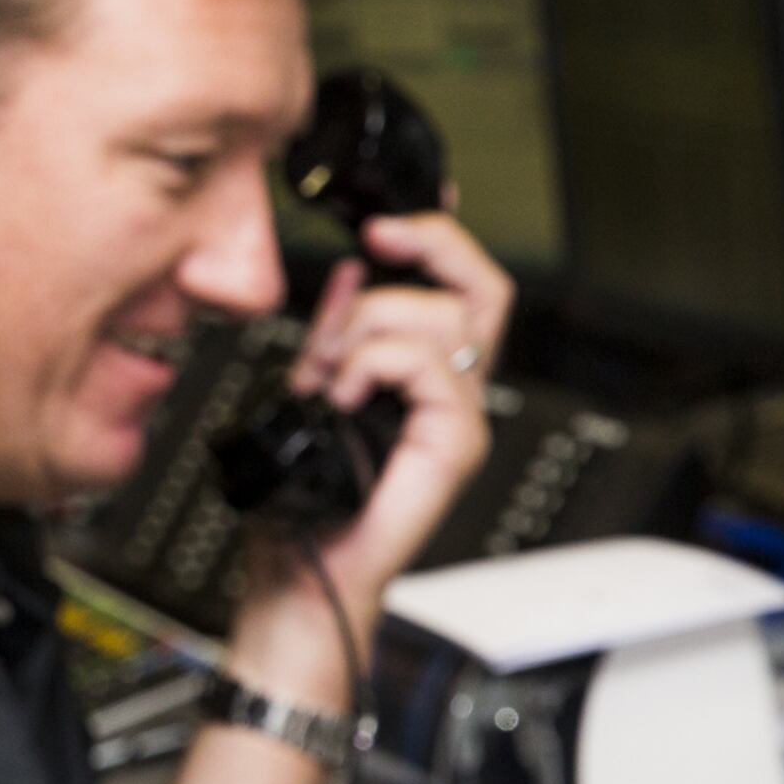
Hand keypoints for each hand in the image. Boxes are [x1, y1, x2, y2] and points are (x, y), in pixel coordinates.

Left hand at [232, 207, 513, 694]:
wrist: (301, 571)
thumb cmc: (306, 503)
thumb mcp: (310, 391)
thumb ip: (335, 335)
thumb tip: (347, 273)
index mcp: (421, 376)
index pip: (457, 289)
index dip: (440, 238)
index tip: (394, 212)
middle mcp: (450, 392)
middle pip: (482, 287)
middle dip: (434, 243)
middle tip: (382, 235)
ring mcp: (458, 417)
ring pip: (444, 318)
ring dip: (370, 327)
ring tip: (331, 371)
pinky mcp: (456, 442)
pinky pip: (430, 367)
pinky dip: (373, 365)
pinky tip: (342, 393)